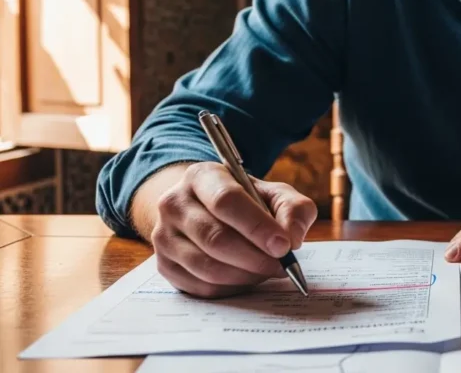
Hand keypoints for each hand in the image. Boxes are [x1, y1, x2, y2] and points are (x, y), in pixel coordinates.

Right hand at [150, 162, 316, 297]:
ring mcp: (163, 236)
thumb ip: (293, 209)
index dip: (257, 226)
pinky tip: (247, 277)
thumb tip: (292, 238)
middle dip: (255, 257)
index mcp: (202, 176)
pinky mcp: (164, 265)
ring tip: (267, 270)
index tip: (284, 246)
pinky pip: (200, 286)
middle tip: (281, 265)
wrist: (206, 211)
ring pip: (207, 267)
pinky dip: (230, 288)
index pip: (226, 200)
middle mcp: (174, 203)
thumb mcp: (275, 194)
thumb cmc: (247, 202)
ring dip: (245, 275)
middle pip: (215, 238)